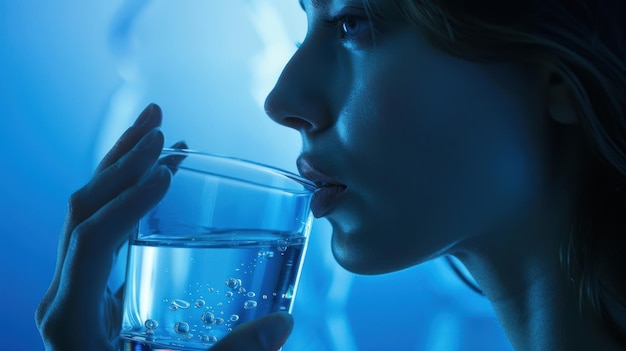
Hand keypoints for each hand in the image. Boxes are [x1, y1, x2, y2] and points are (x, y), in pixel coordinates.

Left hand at [36, 103, 174, 349]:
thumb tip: (285, 324)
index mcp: (72, 320)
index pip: (91, 241)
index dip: (130, 200)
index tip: (171, 170)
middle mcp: (65, 297)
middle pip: (82, 211)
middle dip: (122, 162)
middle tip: (160, 124)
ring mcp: (75, 291)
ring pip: (87, 212)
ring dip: (120, 167)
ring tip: (155, 128)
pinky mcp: (92, 290)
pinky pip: (101, 229)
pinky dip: (128, 195)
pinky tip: (156, 177)